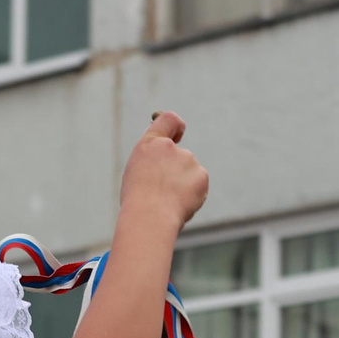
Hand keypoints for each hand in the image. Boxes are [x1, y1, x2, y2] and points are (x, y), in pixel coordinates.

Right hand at [119, 112, 208, 231]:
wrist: (149, 217)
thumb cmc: (138, 201)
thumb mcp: (137, 173)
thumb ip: (153, 161)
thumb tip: (166, 165)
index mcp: (150, 144)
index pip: (169, 120)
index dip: (176, 127)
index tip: (178, 135)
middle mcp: (170, 147)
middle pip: (179, 156)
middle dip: (175, 172)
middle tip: (161, 192)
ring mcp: (188, 159)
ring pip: (189, 172)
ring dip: (182, 185)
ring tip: (167, 201)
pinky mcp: (201, 174)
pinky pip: (199, 184)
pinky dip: (193, 194)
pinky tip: (179, 204)